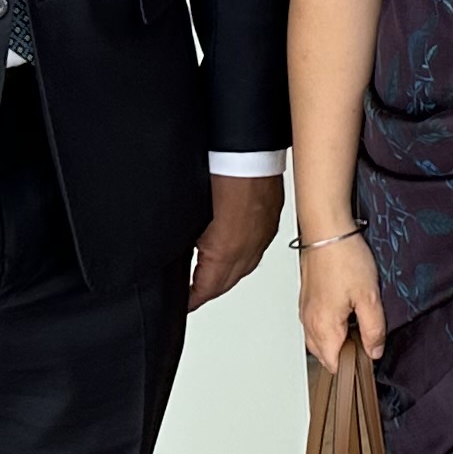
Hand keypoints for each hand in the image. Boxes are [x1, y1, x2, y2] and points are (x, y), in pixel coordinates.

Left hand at [189, 171, 277, 310]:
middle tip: (194, 294)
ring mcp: (262, 237)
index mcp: (226, 251)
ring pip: (243, 269)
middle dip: (209, 290)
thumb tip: (182, 255)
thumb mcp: (192, 215)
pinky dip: (242, 257)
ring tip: (210, 277)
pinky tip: (234, 252)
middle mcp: (248, 249)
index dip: (193, 298)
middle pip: (226, 283)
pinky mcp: (270, 223)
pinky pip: (255, 251)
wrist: (248, 151)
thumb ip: (189, 243)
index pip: (207, 289)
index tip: (184, 302)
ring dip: (226, 276)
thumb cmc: (222, 173)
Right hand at [297, 225, 386, 363]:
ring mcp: (305, 311)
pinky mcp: (306, 299)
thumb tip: (374, 351)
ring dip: (337, 338)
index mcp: (323, 328)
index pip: (335, 365)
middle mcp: (309, 323)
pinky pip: (316, 323)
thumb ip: (373, 330)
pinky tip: (345, 308)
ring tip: (356, 319)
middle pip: (325, 355)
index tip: (369, 352)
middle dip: (345, 352)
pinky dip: (329, 324)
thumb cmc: (344, 258)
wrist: (327, 231)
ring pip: (319, 339)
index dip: (353, 364)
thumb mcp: (369, 297)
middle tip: (366, 334)